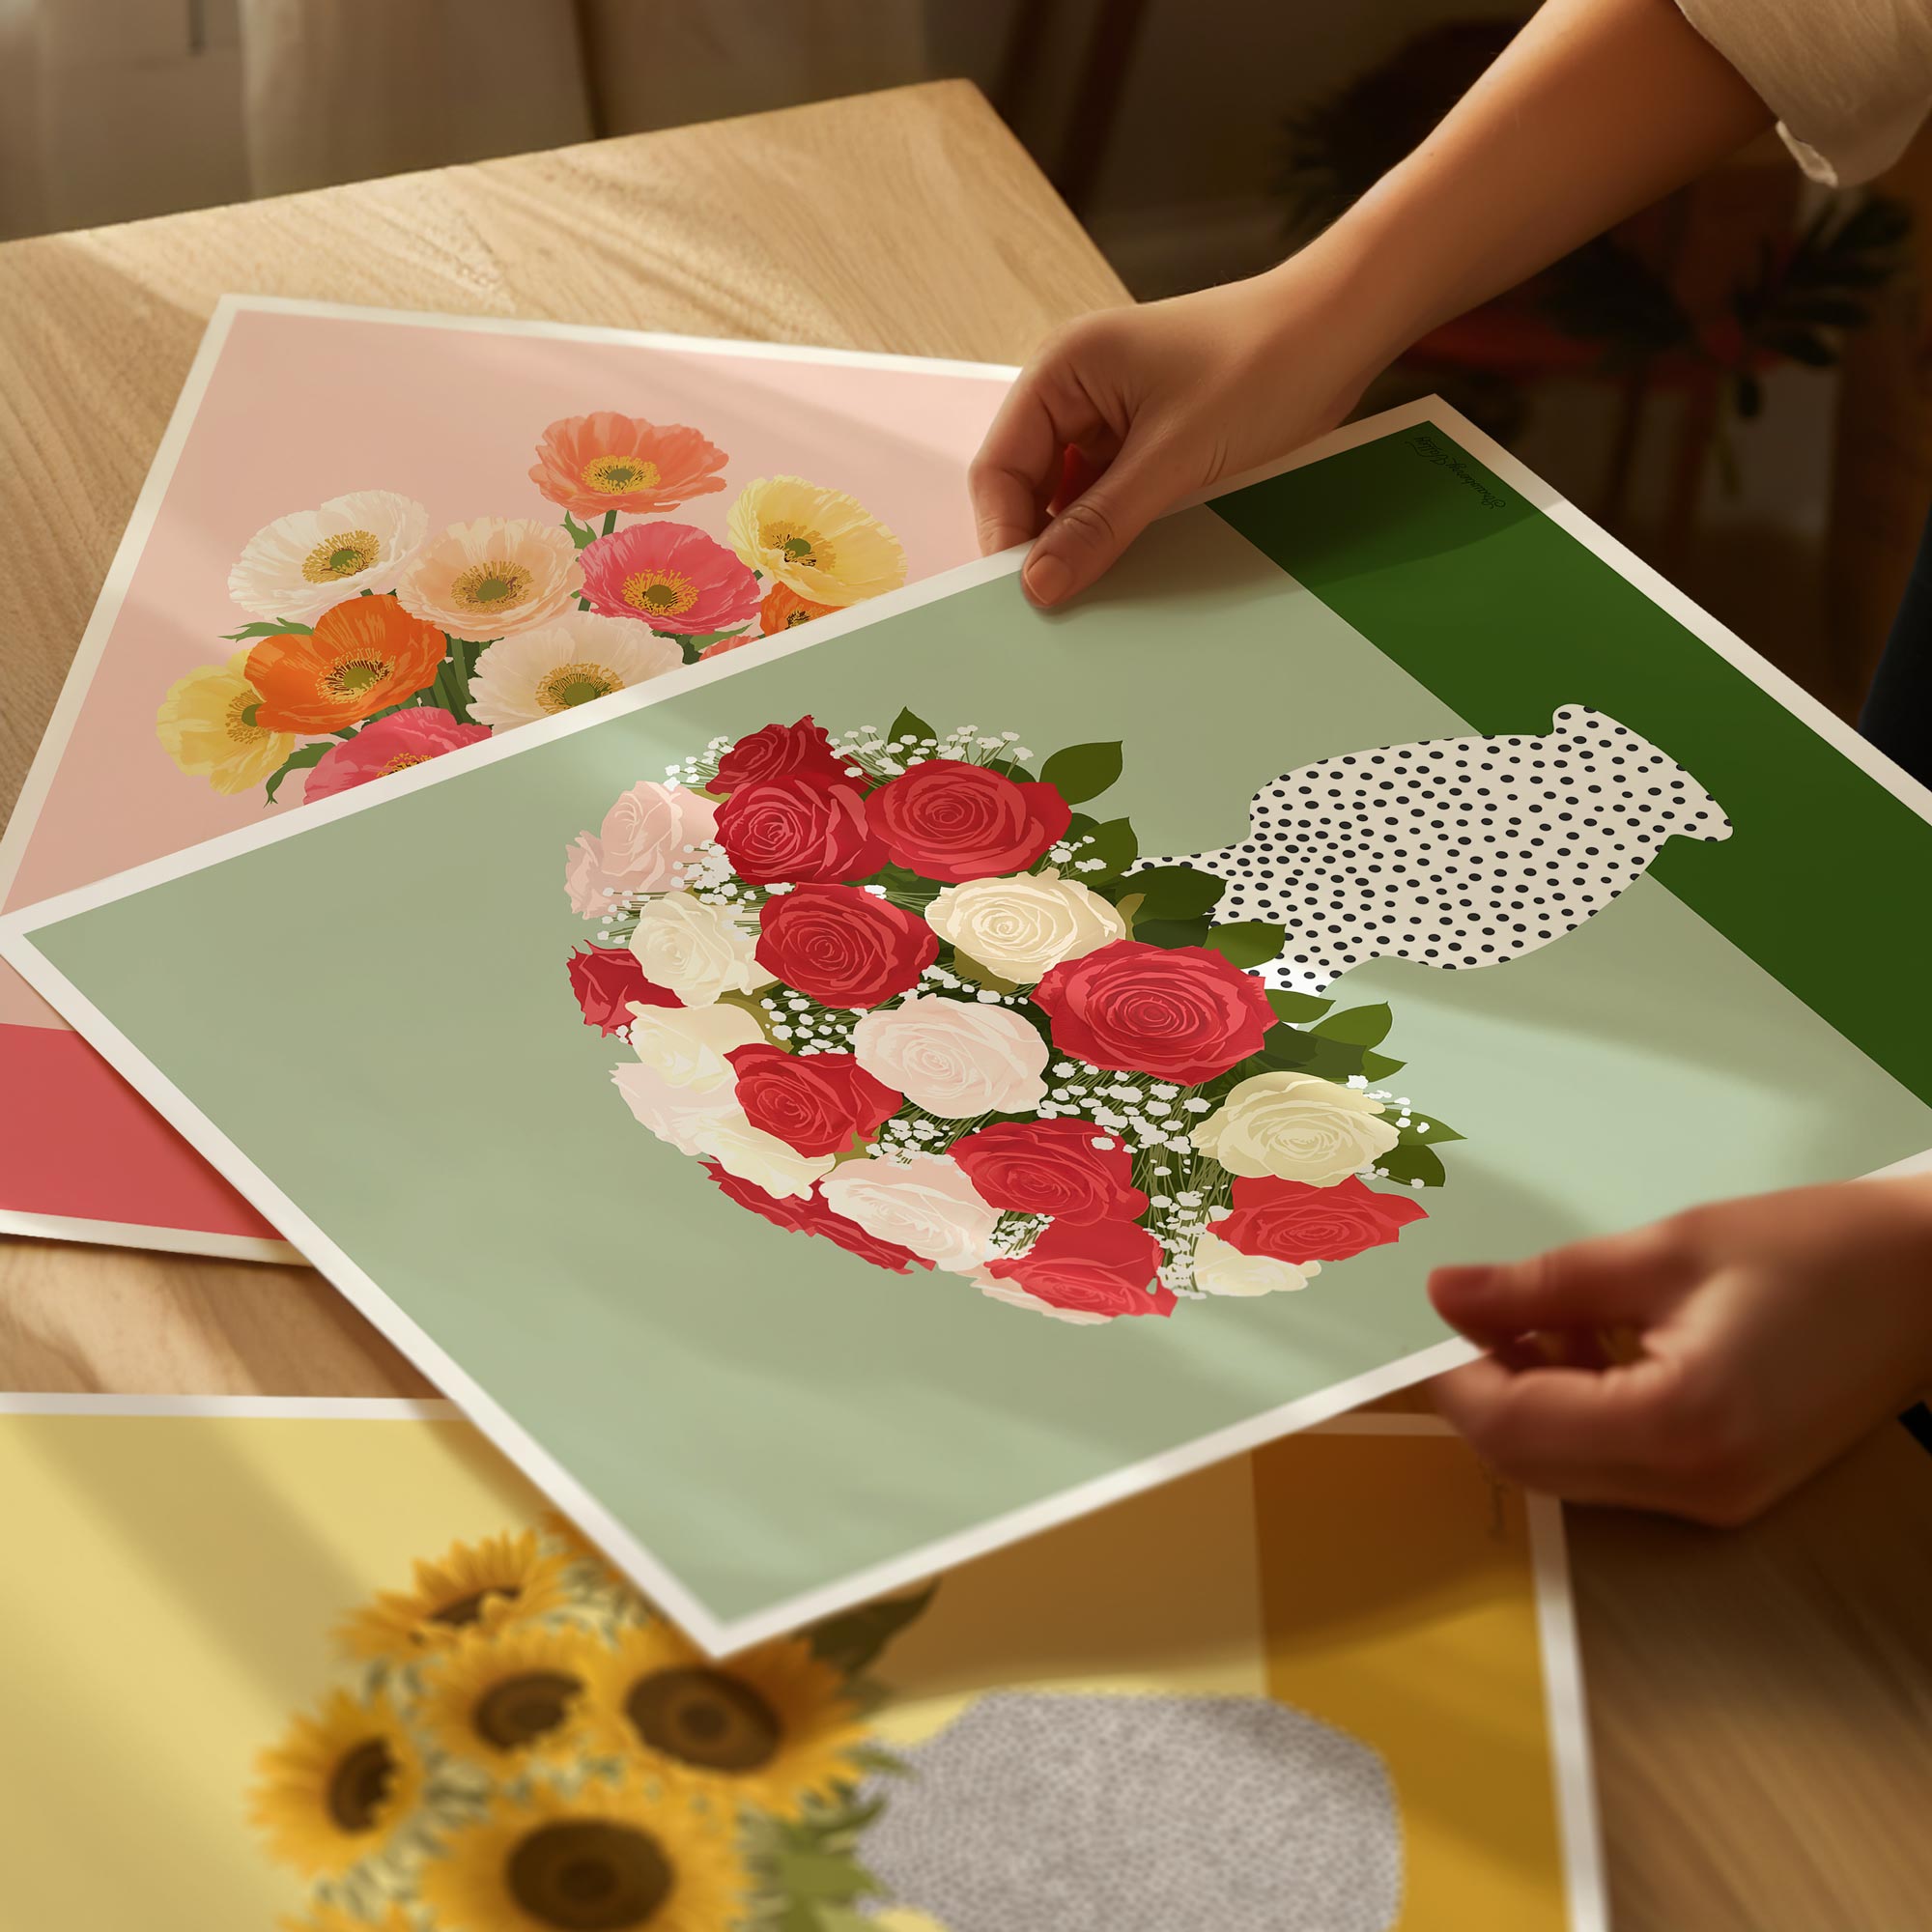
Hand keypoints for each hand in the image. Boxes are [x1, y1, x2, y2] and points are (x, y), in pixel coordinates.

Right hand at [968, 259, 1385, 607]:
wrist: (1344, 329)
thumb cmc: (1264, 361)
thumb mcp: (1173, 457)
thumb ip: (1100, 524)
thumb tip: (1039, 584)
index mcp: (1061, 368)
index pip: (999, 467)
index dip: (1005, 534)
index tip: (1026, 594)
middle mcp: (1076, 387)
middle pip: (1028, 486)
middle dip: (1041, 542)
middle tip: (1061, 603)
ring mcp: (1112, 413)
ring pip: (1070, 498)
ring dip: (1082, 540)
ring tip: (1101, 584)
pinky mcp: (1147, 436)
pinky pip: (1110, 495)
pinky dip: (1116, 529)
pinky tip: (1133, 561)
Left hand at [1428, 1176, 1931, 1523]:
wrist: (1929, 1283)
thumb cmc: (1808, 1250)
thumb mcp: (1661, 1251)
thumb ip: (1541, 1285)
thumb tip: (1444, 1293)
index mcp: (1677, 1426)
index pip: (1514, 1429)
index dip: (1454, 1378)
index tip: (1435, 1319)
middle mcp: (1692, 1487)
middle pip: (1530, 1464)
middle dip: (1486, 1391)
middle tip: (1479, 1309)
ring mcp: (1713, 1501)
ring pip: (1566, 1471)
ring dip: (1531, 1400)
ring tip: (1547, 1314)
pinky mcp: (1726, 1490)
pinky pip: (1615, 1465)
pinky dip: (1579, 1411)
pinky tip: (1594, 1341)